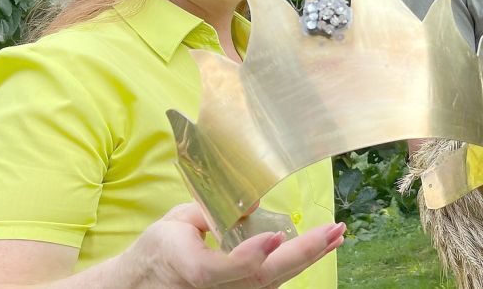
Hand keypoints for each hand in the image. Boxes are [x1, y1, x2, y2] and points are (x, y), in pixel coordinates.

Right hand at [121, 203, 344, 287]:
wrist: (145, 284)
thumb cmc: (159, 248)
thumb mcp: (177, 220)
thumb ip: (211, 209)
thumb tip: (252, 202)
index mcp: (185, 266)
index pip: (216, 270)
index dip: (247, 257)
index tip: (273, 235)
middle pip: (259, 278)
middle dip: (300, 253)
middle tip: (332, 230)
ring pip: (273, 282)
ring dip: (308, 257)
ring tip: (336, 235)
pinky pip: (274, 281)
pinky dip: (300, 262)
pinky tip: (323, 246)